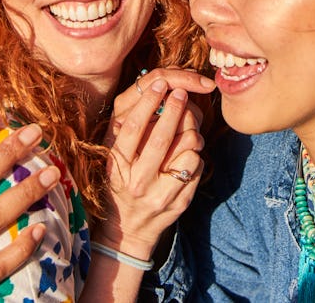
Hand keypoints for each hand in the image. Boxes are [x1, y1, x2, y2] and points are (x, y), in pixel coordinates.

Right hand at [99, 73, 208, 259]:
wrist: (128, 231)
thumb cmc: (122, 184)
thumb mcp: (116, 161)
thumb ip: (128, 134)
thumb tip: (153, 95)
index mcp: (118, 167)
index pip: (133, 128)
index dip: (148, 101)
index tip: (160, 83)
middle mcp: (136, 181)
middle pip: (162, 137)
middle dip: (175, 109)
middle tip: (181, 93)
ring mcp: (159, 194)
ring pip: (187, 149)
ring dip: (191, 133)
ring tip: (187, 131)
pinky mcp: (180, 202)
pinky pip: (198, 165)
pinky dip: (197, 155)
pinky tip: (188, 156)